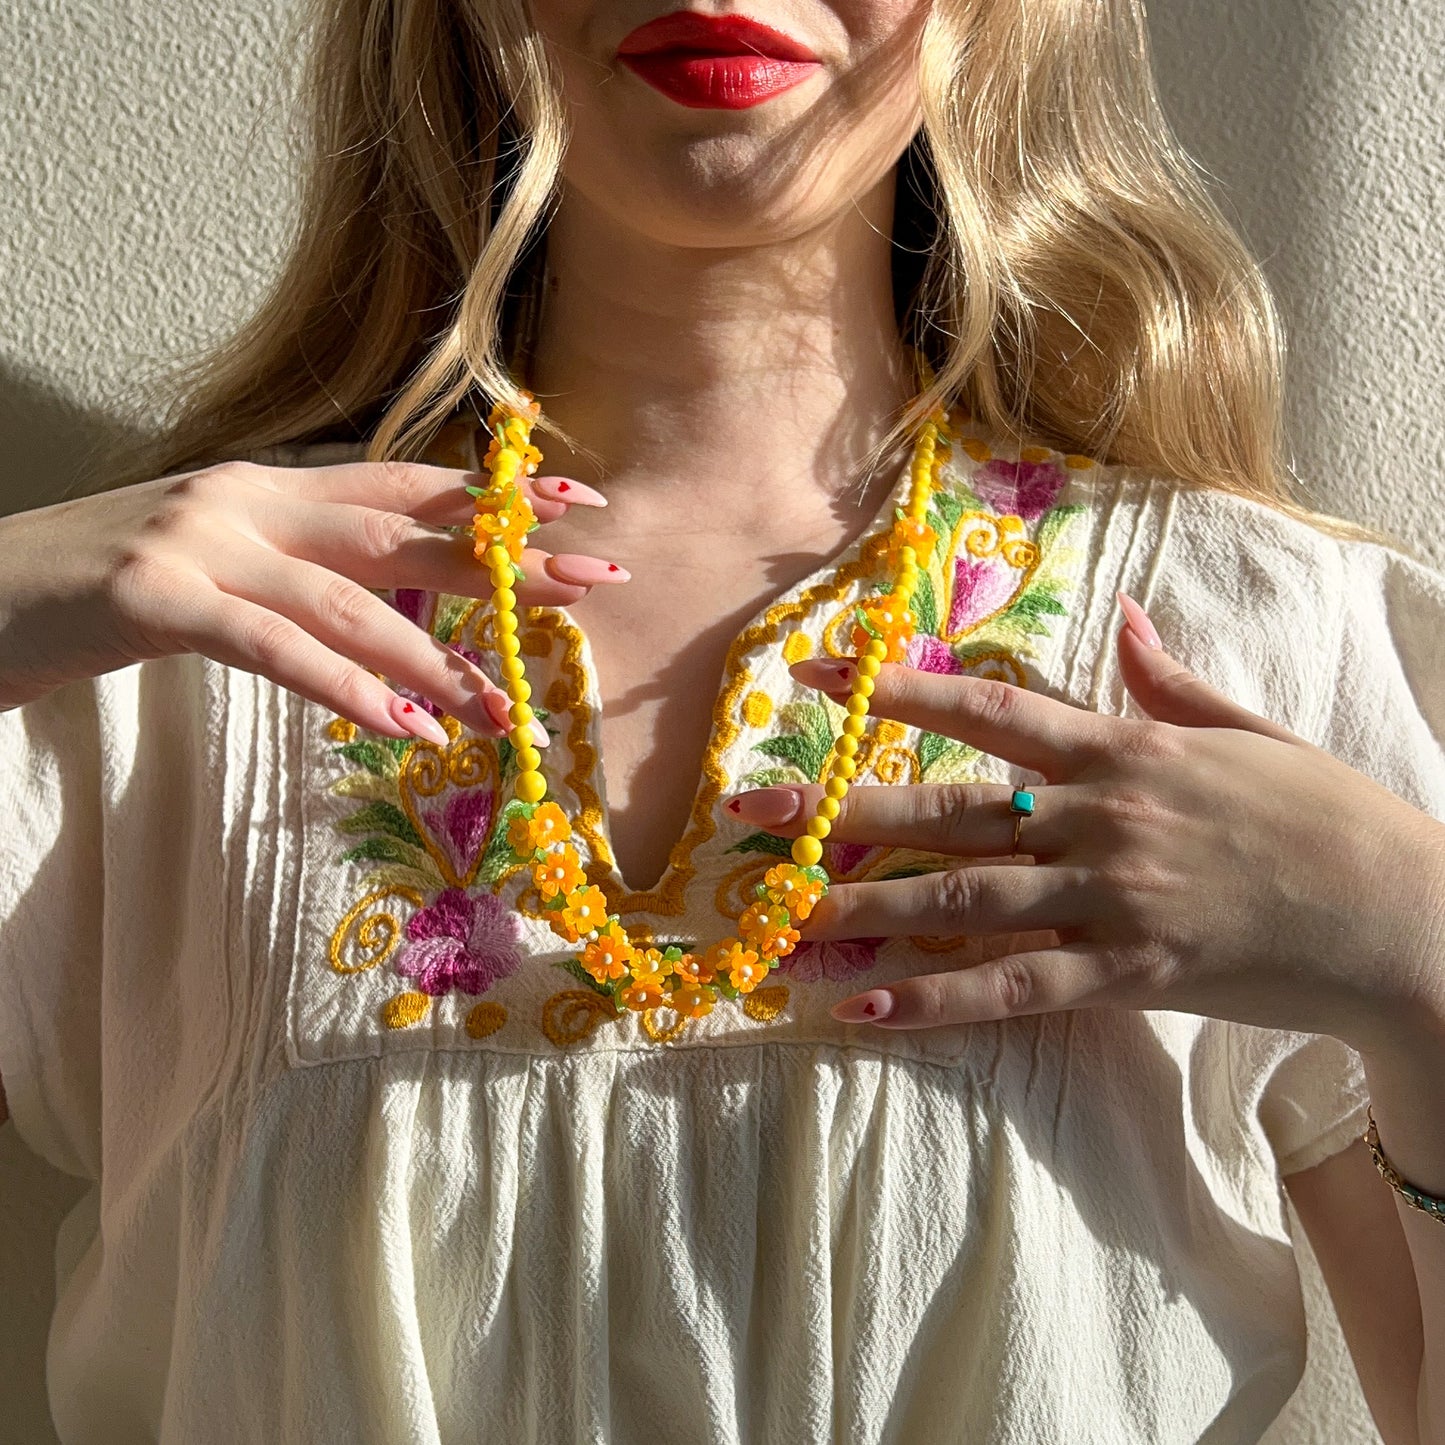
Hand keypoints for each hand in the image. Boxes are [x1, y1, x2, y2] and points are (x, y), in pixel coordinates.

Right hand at [0, 459, 625, 741]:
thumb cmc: (100, 590)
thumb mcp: (216, 564)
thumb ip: (300, 573)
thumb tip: (397, 617)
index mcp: (268, 488)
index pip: (403, 485)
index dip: (493, 495)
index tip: (580, 500)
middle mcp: (246, 499)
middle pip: (401, 531)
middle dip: (504, 561)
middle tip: (596, 584)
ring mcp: (199, 542)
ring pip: (349, 599)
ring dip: (438, 659)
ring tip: (505, 712)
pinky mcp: (153, 597)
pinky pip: (271, 646)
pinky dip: (345, 687)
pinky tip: (404, 725)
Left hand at [731, 595, 1444, 1054]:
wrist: (1403, 915)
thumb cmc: (1324, 814)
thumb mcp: (1248, 727)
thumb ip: (1170, 679)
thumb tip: (1126, 619)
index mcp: (1123, 747)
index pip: (987, 708)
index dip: (896, 689)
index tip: (816, 679)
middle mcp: (1099, 816)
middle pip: (946, 809)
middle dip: (837, 809)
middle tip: (747, 810)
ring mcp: (1109, 898)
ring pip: (962, 901)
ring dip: (862, 909)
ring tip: (778, 918)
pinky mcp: (1128, 974)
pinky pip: (1016, 989)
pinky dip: (937, 1003)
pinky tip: (864, 1012)